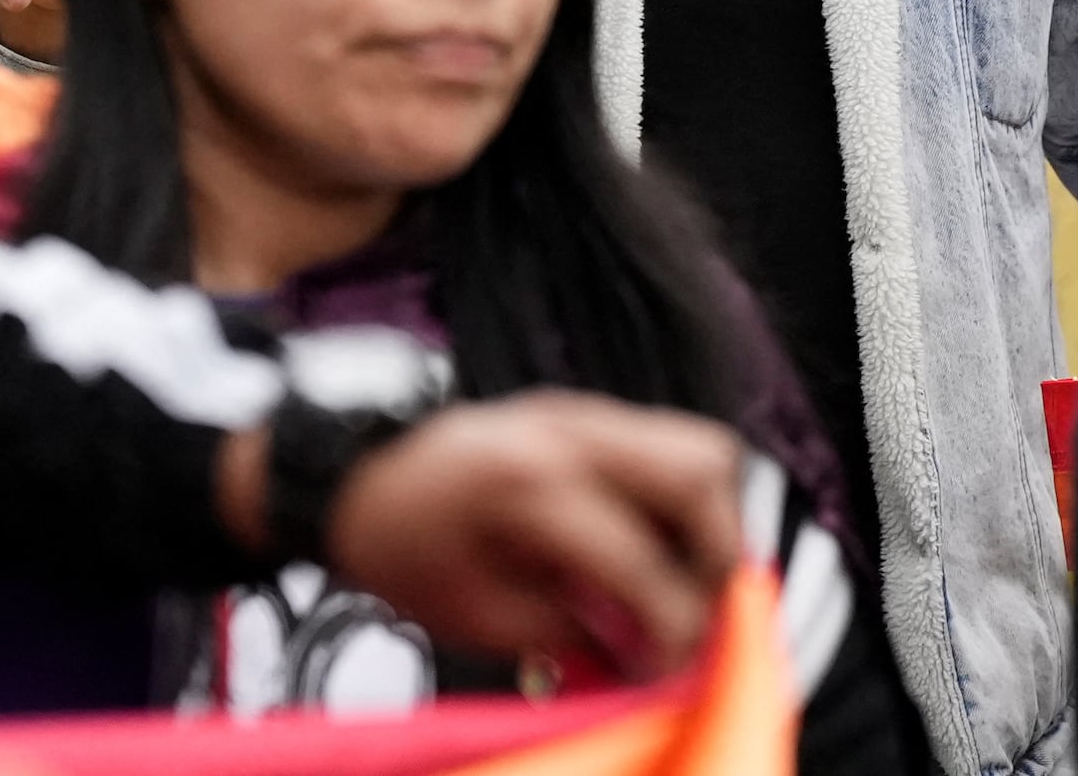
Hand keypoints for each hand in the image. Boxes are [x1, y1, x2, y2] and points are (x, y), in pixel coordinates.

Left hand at [321, 394, 748, 680]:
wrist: (356, 471)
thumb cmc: (403, 545)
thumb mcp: (473, 615)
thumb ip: (569, 636)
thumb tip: (645, 656)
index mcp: (528, 487)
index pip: (639, 559)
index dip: (670, 627)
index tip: (671, 667)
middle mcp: (571, 431)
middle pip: (700, 473)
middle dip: (720, 556)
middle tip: (703, 615)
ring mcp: (586, 410)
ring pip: (701, 445)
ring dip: (713, 519)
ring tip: (688, 579)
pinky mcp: (591, 411)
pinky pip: (672, 443)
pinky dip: (685, 499)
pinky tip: (659, 546)